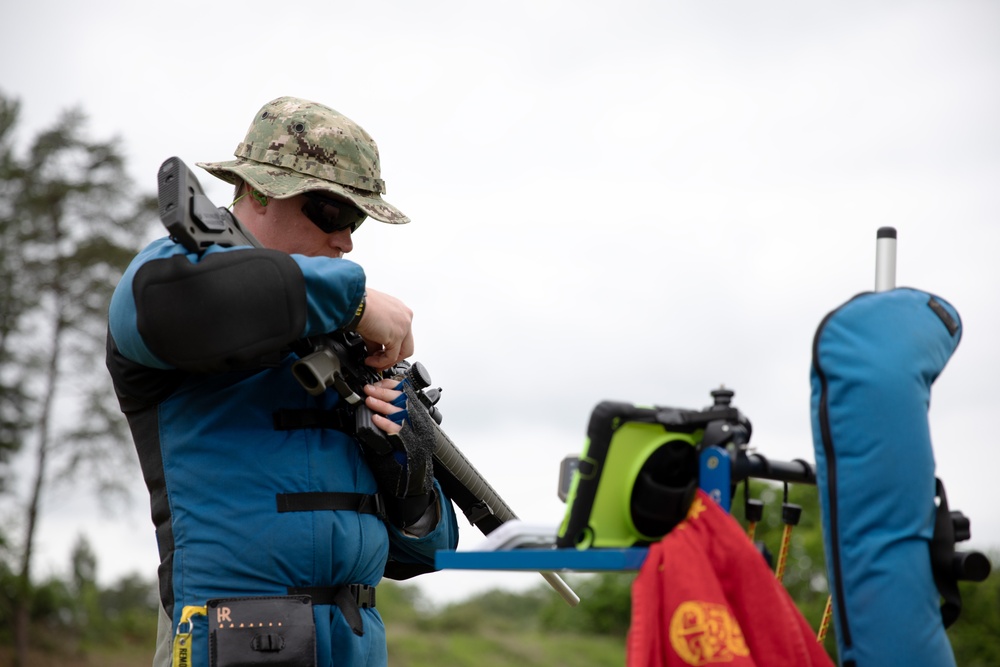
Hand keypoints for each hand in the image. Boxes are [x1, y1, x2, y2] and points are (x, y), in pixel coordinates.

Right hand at [354, 288, 413, 369]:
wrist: (356, 304)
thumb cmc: (360, 306)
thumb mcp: (373, 323)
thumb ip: (377, 339)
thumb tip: (374, 352)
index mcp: (400, 311)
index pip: (402, 334)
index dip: (391, 347)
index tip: (380, 353)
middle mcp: (406, 317)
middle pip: (406, 345)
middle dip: (392, 356)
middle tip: (379, 362)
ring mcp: (404, 327)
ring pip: (403, 352)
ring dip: (386, 361)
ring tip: (373, 362)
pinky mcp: (397, 336)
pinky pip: (391, 356)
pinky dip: (380, 362)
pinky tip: (370, 360)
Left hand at [360, 379, 437, 529]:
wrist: (413, 486)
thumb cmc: (403, 461)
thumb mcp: (398, 434)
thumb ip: (390, 418)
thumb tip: (373, 403)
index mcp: (419, 418)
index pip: (408, 394)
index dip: (392, 386)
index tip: (378, 383)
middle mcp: (421, 426)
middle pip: (404, 402)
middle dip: (384, 393)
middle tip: (369, 389)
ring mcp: (418, 437)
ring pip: (401, 414)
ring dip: (383, 405)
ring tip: (370, 400)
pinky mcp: (412, 448)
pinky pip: (399, 432)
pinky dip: (386, 424)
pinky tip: (375, 419)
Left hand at [364, 379, 405, 434]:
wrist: (420, 438)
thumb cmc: (409, 419)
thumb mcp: (404, 403)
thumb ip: (391, 394)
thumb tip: (376, 387)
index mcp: (408, 398)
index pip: (398, 387)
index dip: (386, 384)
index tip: (374, 384)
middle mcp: (408, 407)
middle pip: (396, 396)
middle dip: (381, 392)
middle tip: (368, 390)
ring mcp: (405, 419)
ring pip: (393, 410)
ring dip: (380, 404)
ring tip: (369, 401)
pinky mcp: (402, 432)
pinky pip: (393, 427)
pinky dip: (384, 422)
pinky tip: (375, 418)